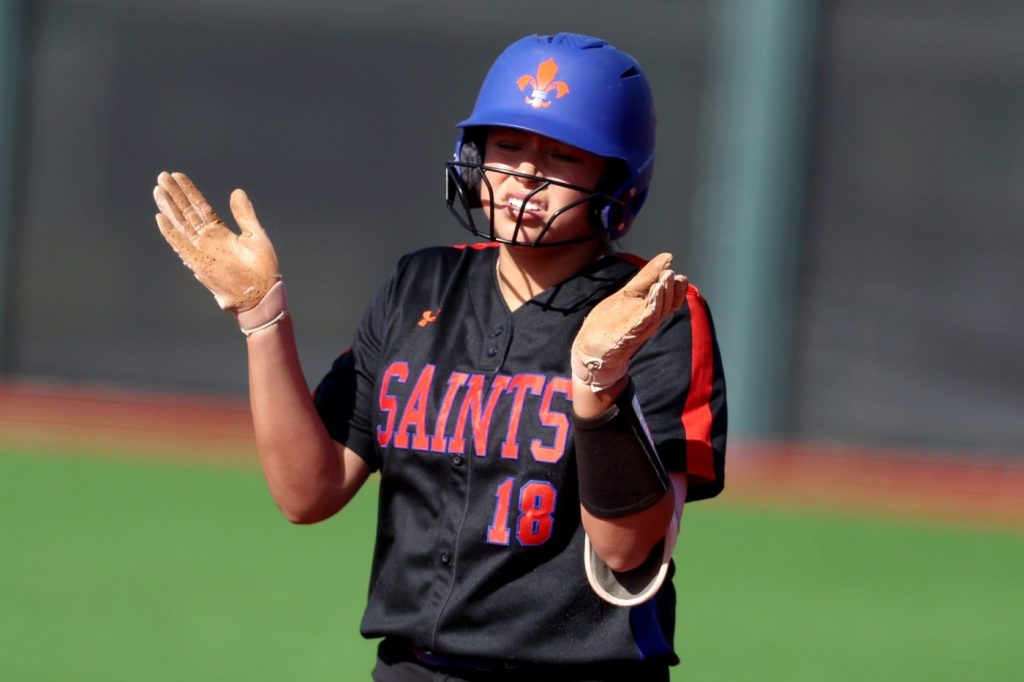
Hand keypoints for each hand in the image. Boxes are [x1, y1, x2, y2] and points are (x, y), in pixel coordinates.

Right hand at [153, 171, 279, 312]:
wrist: (261, 293)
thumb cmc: (262, 267)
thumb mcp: (256, 235)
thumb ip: (244, 214)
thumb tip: (236, 191)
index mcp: (220, 232)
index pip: (199, 207)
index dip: (189, 191)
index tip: (177, 175)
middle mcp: (207, 239)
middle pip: (186, 212)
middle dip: (174, 195)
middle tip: (162, 176)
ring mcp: (201, 250)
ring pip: (180, 224)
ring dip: (169, 208)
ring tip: (158, 190)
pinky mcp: (198, 262)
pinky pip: (180, 245)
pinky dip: (170, 232)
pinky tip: (160, 217)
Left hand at [571, 252, 687, 390]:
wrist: (590, 350)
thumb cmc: (611, 322)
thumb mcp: (630, 294)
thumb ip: (647, 276)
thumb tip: (668, 257)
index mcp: (652, 311)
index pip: (671, 299)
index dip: (677, 289)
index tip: (680, 276)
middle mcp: (649, 321)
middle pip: (664, 305)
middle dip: (669, 290)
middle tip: (671, 273)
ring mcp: (638, 330)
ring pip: (655, 313)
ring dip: (660, 298)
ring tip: (663, 281)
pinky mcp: (625, 337)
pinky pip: (640, 324)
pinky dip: (647, 312)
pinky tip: (650, 301)